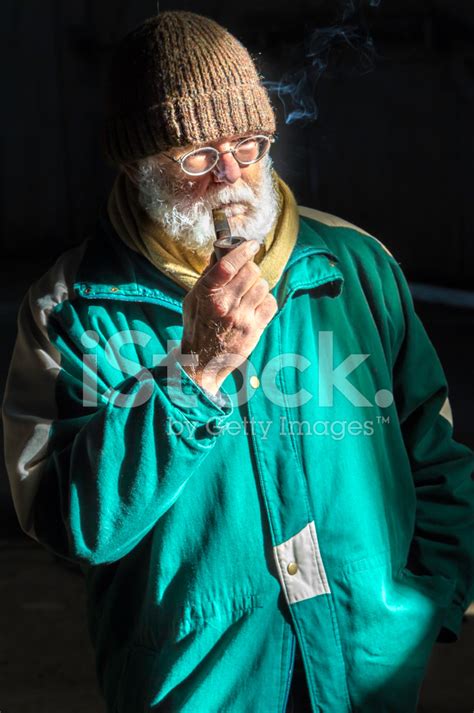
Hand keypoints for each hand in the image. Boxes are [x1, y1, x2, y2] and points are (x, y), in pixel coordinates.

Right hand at [178, 239, 277, 394]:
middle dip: (250, 269)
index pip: (228, 266)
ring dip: (257, 286)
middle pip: (251, 271)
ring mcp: (241, 318)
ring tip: (248, 295)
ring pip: (262, 286)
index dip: (242, 250)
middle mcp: (225, 305)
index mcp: (207, 294)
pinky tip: (255, 306)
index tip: (251, 244)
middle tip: (245, 275)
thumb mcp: (193, 299)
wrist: (203, 361)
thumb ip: (208, 276)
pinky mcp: (255, 329)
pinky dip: (265, 301)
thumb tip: (220, 252)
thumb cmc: (198, 327)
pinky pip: (271, 302)